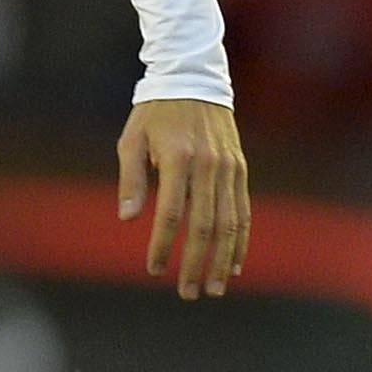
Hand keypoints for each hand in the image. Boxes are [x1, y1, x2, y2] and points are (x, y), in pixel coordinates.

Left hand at [118, 97, 249, 299]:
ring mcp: (228, 168)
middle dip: (196, 263)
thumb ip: (130, 179)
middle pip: (205, 225)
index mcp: (178, 158)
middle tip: (187, 292)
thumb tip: (128, 218)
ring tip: (213, 288)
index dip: (163, 244)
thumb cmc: (154, 113)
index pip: (172, 212)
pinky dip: (241, 240)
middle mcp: (208, 165)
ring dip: (222, 259)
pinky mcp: (240, 169)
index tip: (153, 269)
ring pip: (230, 223)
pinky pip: (243, 211)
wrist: (194, 79)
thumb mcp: (132, 139)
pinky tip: (234, 265)